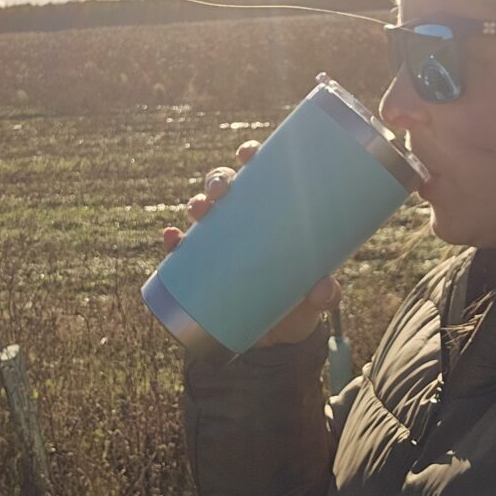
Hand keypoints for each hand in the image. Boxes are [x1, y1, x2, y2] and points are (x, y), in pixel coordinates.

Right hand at [161, 139, 339, 346]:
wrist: (273, 342)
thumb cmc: (297, 305)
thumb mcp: (314, 300)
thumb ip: (324, 295)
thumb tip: (324, 290)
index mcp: (272, 214)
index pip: (260, 174)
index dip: (249, 156)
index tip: (248, 153)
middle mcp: (243, 222)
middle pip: (225, 186)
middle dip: (218, 179)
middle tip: (221, 189)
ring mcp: (220, 243)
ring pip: (202, 211)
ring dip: (196, 203)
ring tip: (200, 210)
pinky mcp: (201, 269)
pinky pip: (181, 250)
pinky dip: (173, 241)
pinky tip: (171, 238)